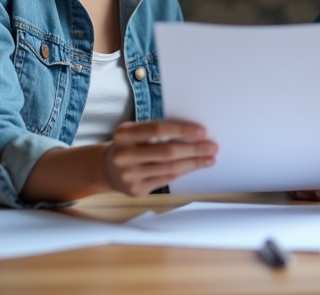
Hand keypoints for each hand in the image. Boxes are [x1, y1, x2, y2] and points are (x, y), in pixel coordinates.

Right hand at [102, 120, 217, 196]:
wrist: (107, 169)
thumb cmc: (130, 144)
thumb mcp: (135, 131)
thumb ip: (157, 130)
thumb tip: (194, 133)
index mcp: (124, 134)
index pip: (158, 129)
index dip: (182, 130)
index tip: (203, 131)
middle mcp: (124, 155)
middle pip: (167, 151)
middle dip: (194, 149)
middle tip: (213, 146)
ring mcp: (129, 175)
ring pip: (169, 168)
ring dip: (194, 163)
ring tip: (210, 158)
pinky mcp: (136, 190)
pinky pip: (166, 179)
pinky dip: (183, 171)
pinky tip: (195, 166)